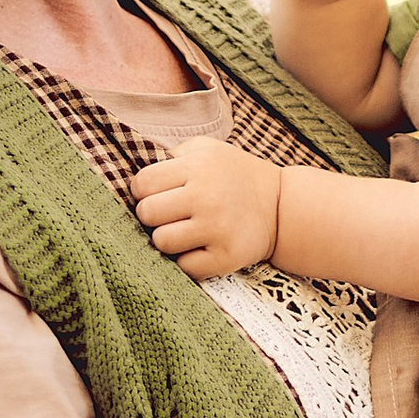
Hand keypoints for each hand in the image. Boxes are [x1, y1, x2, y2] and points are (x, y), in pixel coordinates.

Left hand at [133, 139, 285, 278]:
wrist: (282, 207)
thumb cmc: (234, 177)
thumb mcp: (207, 150)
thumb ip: (172, 155)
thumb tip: (136, 177)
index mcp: (198, 166)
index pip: (142, 184)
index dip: (145, 191)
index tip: (159, 195)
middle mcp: (206, 196)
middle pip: (147, 213)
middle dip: (154, 216)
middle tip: (172, 215)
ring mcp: (217, 228)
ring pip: (161, 242)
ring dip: (169, 240)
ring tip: (186, 232)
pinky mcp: (226, 257)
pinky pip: (185, 267)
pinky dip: (189, 261)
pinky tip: (202, 248)